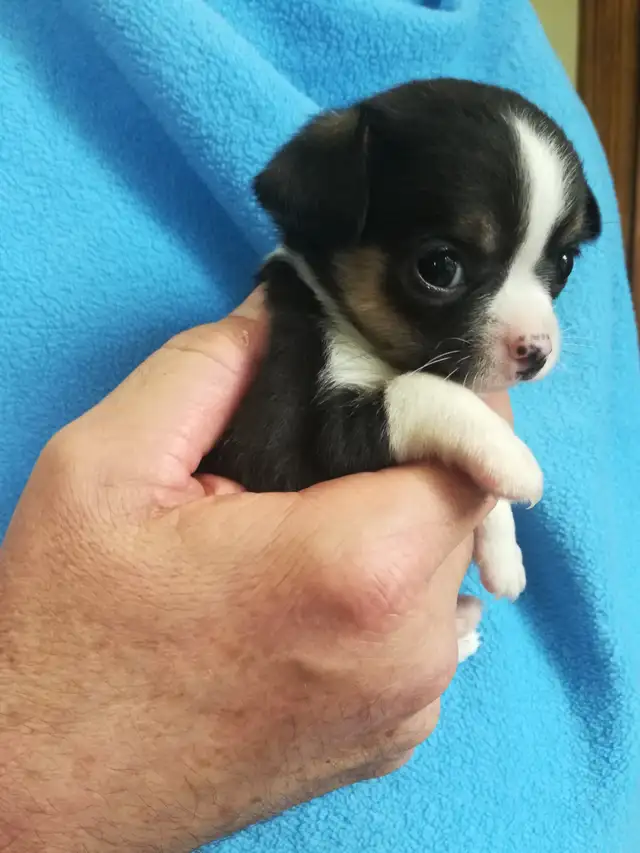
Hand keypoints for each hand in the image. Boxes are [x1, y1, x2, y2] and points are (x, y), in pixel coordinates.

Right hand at [0, 290, 506, 851]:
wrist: (49, 785)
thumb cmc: (68, 635)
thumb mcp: (106, 468)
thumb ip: (208, 367)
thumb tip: (284, 312)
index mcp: (356, 568)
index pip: (475, 451)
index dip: (441, 400)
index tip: (389, 382)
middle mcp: (408, 648)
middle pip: (460, 507)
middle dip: (409, 460)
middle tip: (321, 450)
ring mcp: (408, 706)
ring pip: (445, 566)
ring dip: (395, 525)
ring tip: (301, 522)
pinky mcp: (393, 738)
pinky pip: (424, 629)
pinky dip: (387, 591)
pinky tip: (307, 588)